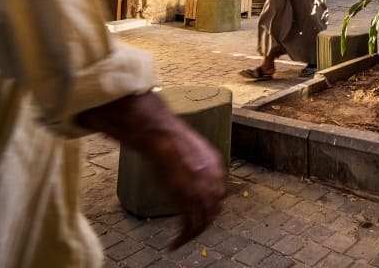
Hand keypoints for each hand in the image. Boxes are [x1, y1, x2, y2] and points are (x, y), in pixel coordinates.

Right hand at [77, 93, 226, 249]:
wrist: (159, 134)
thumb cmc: (165, 136)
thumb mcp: (185, 147)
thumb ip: (189, 160)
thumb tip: (180, 163)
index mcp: (215, 164)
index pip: (219, 192)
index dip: (210, 204)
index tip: (200, 211)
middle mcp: (213, 178)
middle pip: (215, 208)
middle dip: (204, 220)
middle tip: (191, 229)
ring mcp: (202, 189)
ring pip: (204, 221)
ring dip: (193, 233)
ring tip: (182, 240)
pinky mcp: (188, 200)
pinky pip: (190, 227)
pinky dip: (183, 238)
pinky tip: (174, 244)